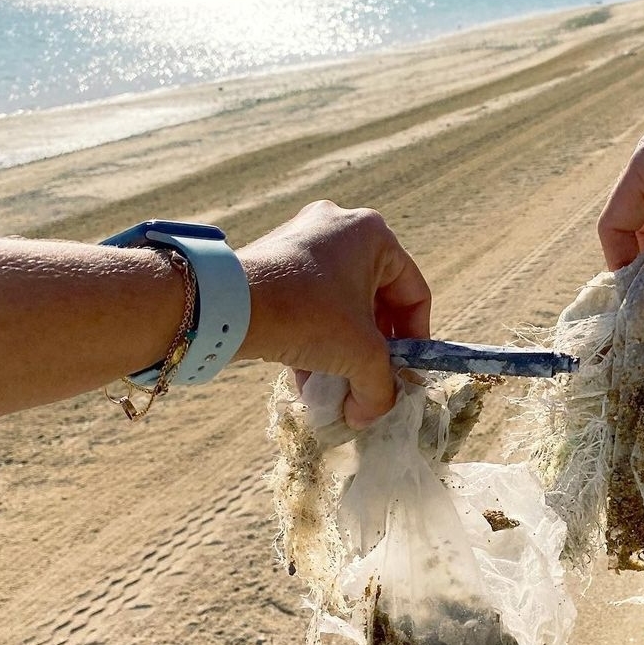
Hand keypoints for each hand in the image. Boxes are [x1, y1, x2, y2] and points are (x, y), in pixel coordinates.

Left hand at [239, 201, 430, 427]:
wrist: (227, 306)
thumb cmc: (308, 316)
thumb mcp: (360, 356)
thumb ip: (380, 388)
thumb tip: (371, 416)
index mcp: (372, 235)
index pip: (413, 294)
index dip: (416, 340)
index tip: (406, 372)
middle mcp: (339, 228)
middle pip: (376, 302)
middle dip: (374, 351)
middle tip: (372, 383)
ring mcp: (303, 241)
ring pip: (340, 307)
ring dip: (344, 351)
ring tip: (338, 389)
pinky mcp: (274, 261)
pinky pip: (310, 304)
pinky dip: (316, 340)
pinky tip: (310, 380)